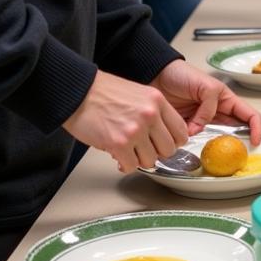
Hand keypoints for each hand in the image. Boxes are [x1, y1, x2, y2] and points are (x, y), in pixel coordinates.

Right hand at [62, 69, 188, 172]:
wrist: (79, 94)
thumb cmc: (103, 94)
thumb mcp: (140, 95)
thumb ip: (154, 113)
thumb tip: (161, 136)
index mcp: (158, 101)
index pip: (181, 130)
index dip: (173, 142)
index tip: (164, 144)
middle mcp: (151, 115)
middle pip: (169, 149)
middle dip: (157, 153)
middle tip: (145, 151)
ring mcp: (136, 130)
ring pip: (151, 160)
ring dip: (140, 160)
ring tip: (130, 152)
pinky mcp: (119, 143)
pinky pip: (132, 166)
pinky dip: (126, 165)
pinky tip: (119, 157)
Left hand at [151, 59, 260, 146]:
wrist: (157, 76)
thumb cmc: (183, 74)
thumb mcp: (205, 85)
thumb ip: (209, 106)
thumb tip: (199, 129)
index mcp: (227, 99)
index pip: (249, 114)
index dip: (256, 128)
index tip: (256, 142)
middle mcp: (217, 112)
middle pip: (234, 129)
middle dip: (237, 142)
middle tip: (235, 155)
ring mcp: (202, 121)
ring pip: (214, 137)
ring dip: (212, 144)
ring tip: (206, 145)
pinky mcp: (187, 127)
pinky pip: (194, 139)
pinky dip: (191, 142)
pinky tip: (185, 139)